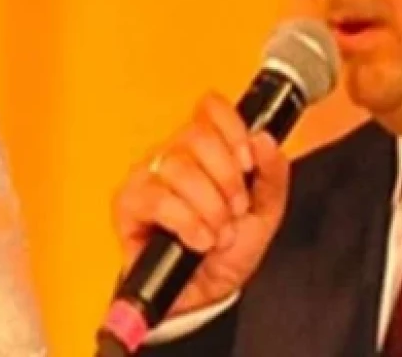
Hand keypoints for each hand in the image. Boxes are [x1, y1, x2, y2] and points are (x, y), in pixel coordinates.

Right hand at [112, 92, 291, 318]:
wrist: (206, 293)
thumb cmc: (228, 249)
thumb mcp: (265, 212)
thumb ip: (273, 172)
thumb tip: (263, 138)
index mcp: (205, 149)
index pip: (209, 108)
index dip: (232, 129)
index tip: (247, 162)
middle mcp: (172, 155)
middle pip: (196, 136)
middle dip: (226, 179)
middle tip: (235, 210)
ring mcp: (147, 176)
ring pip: (179, 168)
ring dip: (209, 208)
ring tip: (217, 233)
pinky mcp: (128, 203)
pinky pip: (157, 199)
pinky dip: (187, 222)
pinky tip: (197, 240)